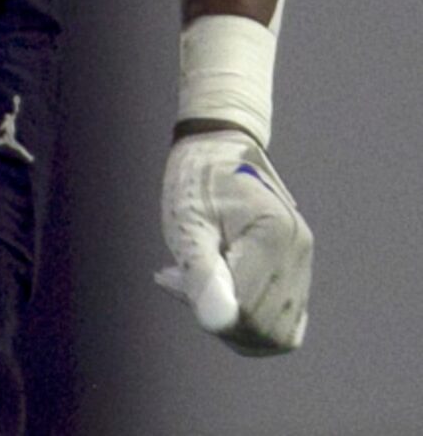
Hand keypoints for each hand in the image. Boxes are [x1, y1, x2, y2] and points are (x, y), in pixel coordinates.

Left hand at [156, 128, 312, 353]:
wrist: (218, 146)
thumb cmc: (195, 179)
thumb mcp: (185, 223)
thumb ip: (202, 273)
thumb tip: (219, 324)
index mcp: (274, 234)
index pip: (248, 311)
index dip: (209, 310)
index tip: (173, 277)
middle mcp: (298, 250)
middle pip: (266, 328)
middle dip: (219, 318)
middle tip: (178, 278)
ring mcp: (303, 260)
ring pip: (277, 330)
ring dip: (232, 320)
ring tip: (192, 281)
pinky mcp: (298, 268)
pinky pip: (282, 317)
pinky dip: (247, 315)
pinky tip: (214, 286)